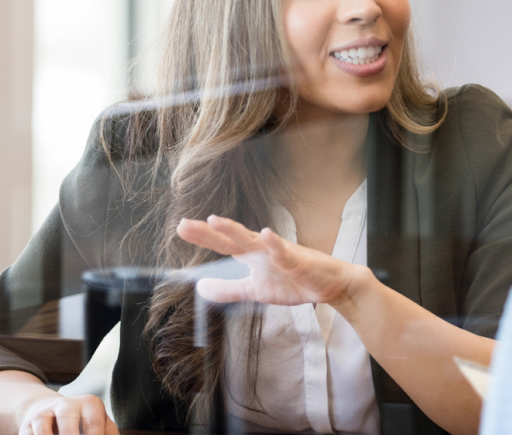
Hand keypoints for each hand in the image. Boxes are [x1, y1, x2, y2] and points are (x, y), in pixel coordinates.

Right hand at [17, 393, 117, 434]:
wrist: (52, 410)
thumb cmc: (84, 423)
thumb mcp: (101, 425)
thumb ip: (109, 434)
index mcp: (90, 404)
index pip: (93, 423)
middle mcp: (66, 404)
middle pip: (67, 419)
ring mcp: (45, 412)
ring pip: (42, 422)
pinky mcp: (28, 423)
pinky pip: (28, 433)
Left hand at [176, 215, 367, 306]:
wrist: (330, 286)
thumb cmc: (293, 282)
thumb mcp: (255, 290)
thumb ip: (228, 289)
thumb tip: (200, 288)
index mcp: (252, 256)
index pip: (223, 245)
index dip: (203, 237)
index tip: (181, 228)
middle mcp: (262, 249)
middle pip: (231, 239)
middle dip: (209, 232)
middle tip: (184, 224)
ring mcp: (279, 253)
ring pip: (253, 241)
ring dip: (234, 230)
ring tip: (215, 220)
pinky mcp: (297, 261)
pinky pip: (284, 252)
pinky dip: (275, 244)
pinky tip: (265, 234)